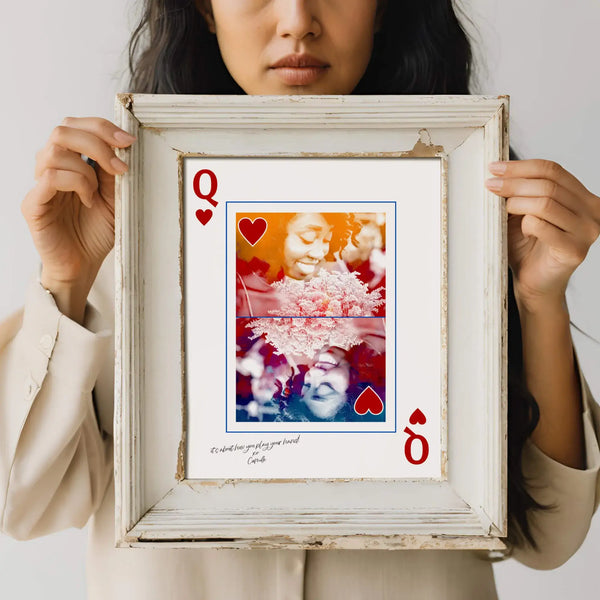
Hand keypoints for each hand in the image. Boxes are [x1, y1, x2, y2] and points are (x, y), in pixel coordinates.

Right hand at [21, 117, 135, 319]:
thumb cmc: (96, 232)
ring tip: (96, 192)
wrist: (84, 265)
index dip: (102, 127)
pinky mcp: (33, 204)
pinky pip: (49, 178)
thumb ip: (113, 171)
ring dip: (86, 169)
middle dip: (97, 142)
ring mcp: (39, 184)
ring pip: (54, 151)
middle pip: (62, 129)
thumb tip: (123, 144)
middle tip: (120, 166)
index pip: (76, 126)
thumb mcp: (114, 197)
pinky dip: (75, 183)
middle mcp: (51, 167)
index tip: (128, 141)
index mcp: (70, 161)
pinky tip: (88, 200)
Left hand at [486, 159, 599, 309]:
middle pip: (548, 184)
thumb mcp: (522, 212)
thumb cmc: (527, 247)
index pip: (552, 169)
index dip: (520, 167)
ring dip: (517, 203)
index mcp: (582, 197)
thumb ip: (519, 192)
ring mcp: (587, 232)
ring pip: (545, 203)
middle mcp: (592, 211)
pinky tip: (521, 232)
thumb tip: (497, 172)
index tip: (494, 168)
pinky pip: (541, 226)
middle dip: (514, 183)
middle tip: (490, 186)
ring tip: (503, 211)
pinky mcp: (575, 251)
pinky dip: (524, 225)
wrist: (533, 282)